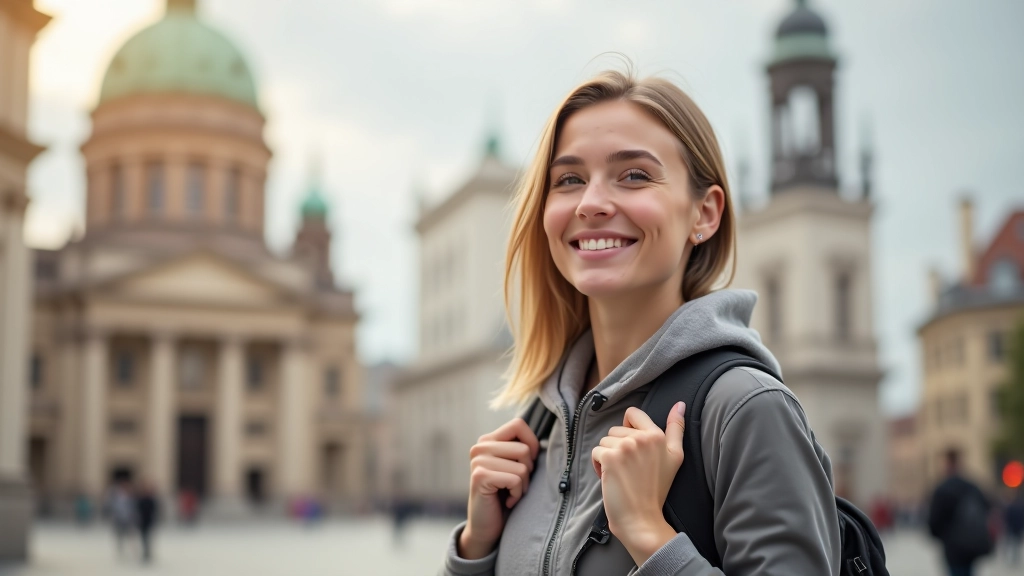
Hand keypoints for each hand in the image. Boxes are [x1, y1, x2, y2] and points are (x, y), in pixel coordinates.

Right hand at [458, 418, 538, 559]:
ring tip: (509, 493)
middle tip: (514, 485)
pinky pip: (515, 479)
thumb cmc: (505, 495)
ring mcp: (478, 461)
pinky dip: (517, 494)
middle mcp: (480, 447)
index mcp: (488, 440)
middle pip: (524, 449)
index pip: (519, 425)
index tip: (526, 464)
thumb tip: (550, 439)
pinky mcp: (480, 476)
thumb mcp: (515, 466)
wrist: (487, 527)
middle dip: (527, 471)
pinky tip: (506, 501)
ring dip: (522, 485)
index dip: (532, 444)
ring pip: (522, 466)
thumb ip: (522, 449)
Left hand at [591, 402, 685, 565]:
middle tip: (629, 468)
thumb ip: (676, 428)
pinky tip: (610, 478)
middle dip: (618, 446)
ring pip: (604, 441)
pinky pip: (596, 452)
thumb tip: (679, 404)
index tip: (634, 450)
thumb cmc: (656, 489)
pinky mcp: (610, 457)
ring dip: (608, 456)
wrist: (642, 518)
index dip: (628, 430)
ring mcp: (626, 447)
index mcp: (657, 435)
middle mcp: (642, 438)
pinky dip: (598, 465)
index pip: (633, 414)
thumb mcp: (675, 457)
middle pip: (616, 430)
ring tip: (621, 473)